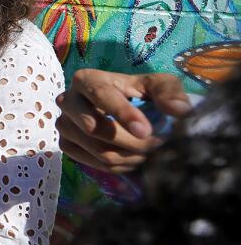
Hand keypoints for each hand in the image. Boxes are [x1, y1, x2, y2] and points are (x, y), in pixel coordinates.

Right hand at [57, 69, 191, 173]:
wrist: (119, 109)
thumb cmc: (139, 93)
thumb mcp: (158, 85)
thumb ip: (170, 93)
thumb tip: (180, 111)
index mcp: (86, 79)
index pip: (101, 95)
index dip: (123, 114)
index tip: (146, 131)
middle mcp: (67, 100)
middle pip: (94, 128)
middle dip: (130, 142)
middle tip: (156, 145)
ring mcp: (64, 124)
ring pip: (96, 149)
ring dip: (128, 156)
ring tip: (148, 153)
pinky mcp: (65, 144)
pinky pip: (91, 162)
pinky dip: (118, 166)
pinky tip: (133, 159)